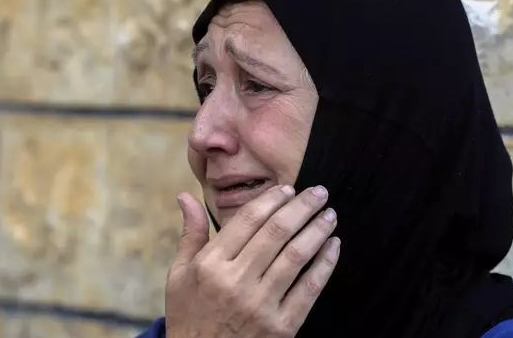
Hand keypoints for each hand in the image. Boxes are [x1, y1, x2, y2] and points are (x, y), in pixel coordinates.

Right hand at [165, 185, 339, 337]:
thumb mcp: (179, 274)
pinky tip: (334, 246)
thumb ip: (190, 233)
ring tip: (330, 214)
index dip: (272, 199)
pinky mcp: (282, 327)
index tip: (288, 188)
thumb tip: (185, 196)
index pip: (248, 220)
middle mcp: (236, 282)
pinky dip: (325, 264)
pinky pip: (310, 289)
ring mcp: (261, 305)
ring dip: (318, 230)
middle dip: (302, 207)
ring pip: (297, 256)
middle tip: (319, 192)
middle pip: (277, 232)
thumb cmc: (189, 314)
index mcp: (211, 265)